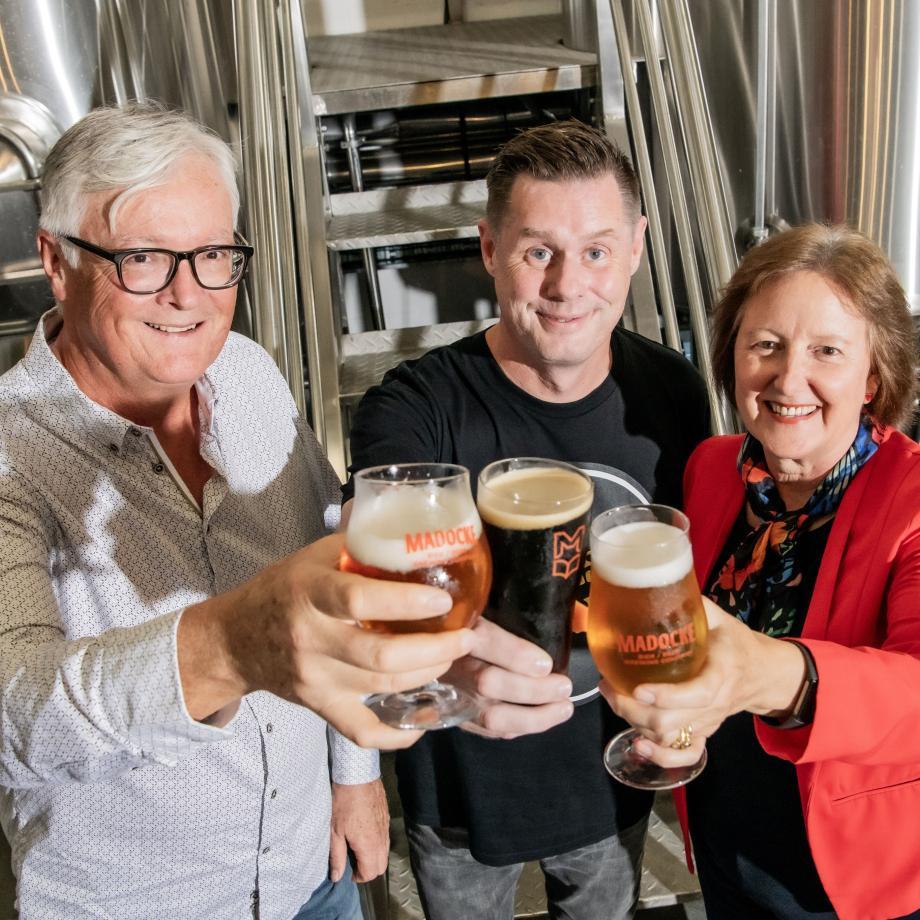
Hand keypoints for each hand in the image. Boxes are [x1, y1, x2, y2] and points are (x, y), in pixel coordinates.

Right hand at [178, 533, 474, 749]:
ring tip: (452, 656)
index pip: (361, 600)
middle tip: (465, 637)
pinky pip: (360, 730)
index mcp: (309, 591)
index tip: (443, 600)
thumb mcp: (315, 556)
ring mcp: (314, 677)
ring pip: (380, 685)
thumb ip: (360, 547)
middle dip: (434, 648)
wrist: (235, 638)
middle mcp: (311, 638)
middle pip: (379, 654)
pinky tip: (426, 720)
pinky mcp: (318, 705)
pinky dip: (396, 734)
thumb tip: (414, 529)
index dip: (407, 603)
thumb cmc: (282, 588)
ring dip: (426, 674)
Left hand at [329, 779, 388, 882]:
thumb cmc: (344, 801)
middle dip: (369, 870)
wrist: (357, 775)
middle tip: (354, 864)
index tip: (349, 873)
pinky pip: (386, 838)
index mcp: (368, 844)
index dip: (359, 877)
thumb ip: (337, 856)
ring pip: (385, 852)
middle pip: (381, 866)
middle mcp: (381, 838)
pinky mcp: (386, 816)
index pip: (370, 872)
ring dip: (374, 857)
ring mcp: (385, 826)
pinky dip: (378, 844)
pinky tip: (365, 834)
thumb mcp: (334, 830)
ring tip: (358, 849)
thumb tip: (337, 876)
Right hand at [449, 619, 574, 739]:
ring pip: (490, 715)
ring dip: (533, 717)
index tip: (546, 663)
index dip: (516, 655)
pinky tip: (544, 718)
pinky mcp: (459, 715)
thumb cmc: (475, 623)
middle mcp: (455, 661)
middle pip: (488, 682)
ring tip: (563, 708)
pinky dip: (520, 727)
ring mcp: (455, 693)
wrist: (437, 645)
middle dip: (532, 690)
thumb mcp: (492, 606)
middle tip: (564, 687)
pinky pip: (490, 731)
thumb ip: (528, 611)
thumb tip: (579, 616)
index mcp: (463, 625)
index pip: (485, 640)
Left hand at [598, 598, 805, 767]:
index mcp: (723, 673)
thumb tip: (655, 586)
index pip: (697, 694)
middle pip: (672, 723)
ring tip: (615, 698)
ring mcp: (709, 723)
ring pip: (670, 738)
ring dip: (636, 724)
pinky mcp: (705, 734)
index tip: (637, 688)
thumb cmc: (736, 642)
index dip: (666, 696)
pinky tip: (638, 745)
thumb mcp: (720, 618)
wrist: (764, 674)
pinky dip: (661, 757)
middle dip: (633, 710)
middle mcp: (716, 704)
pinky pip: (686, 756)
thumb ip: (691, 605)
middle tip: (609, 685)